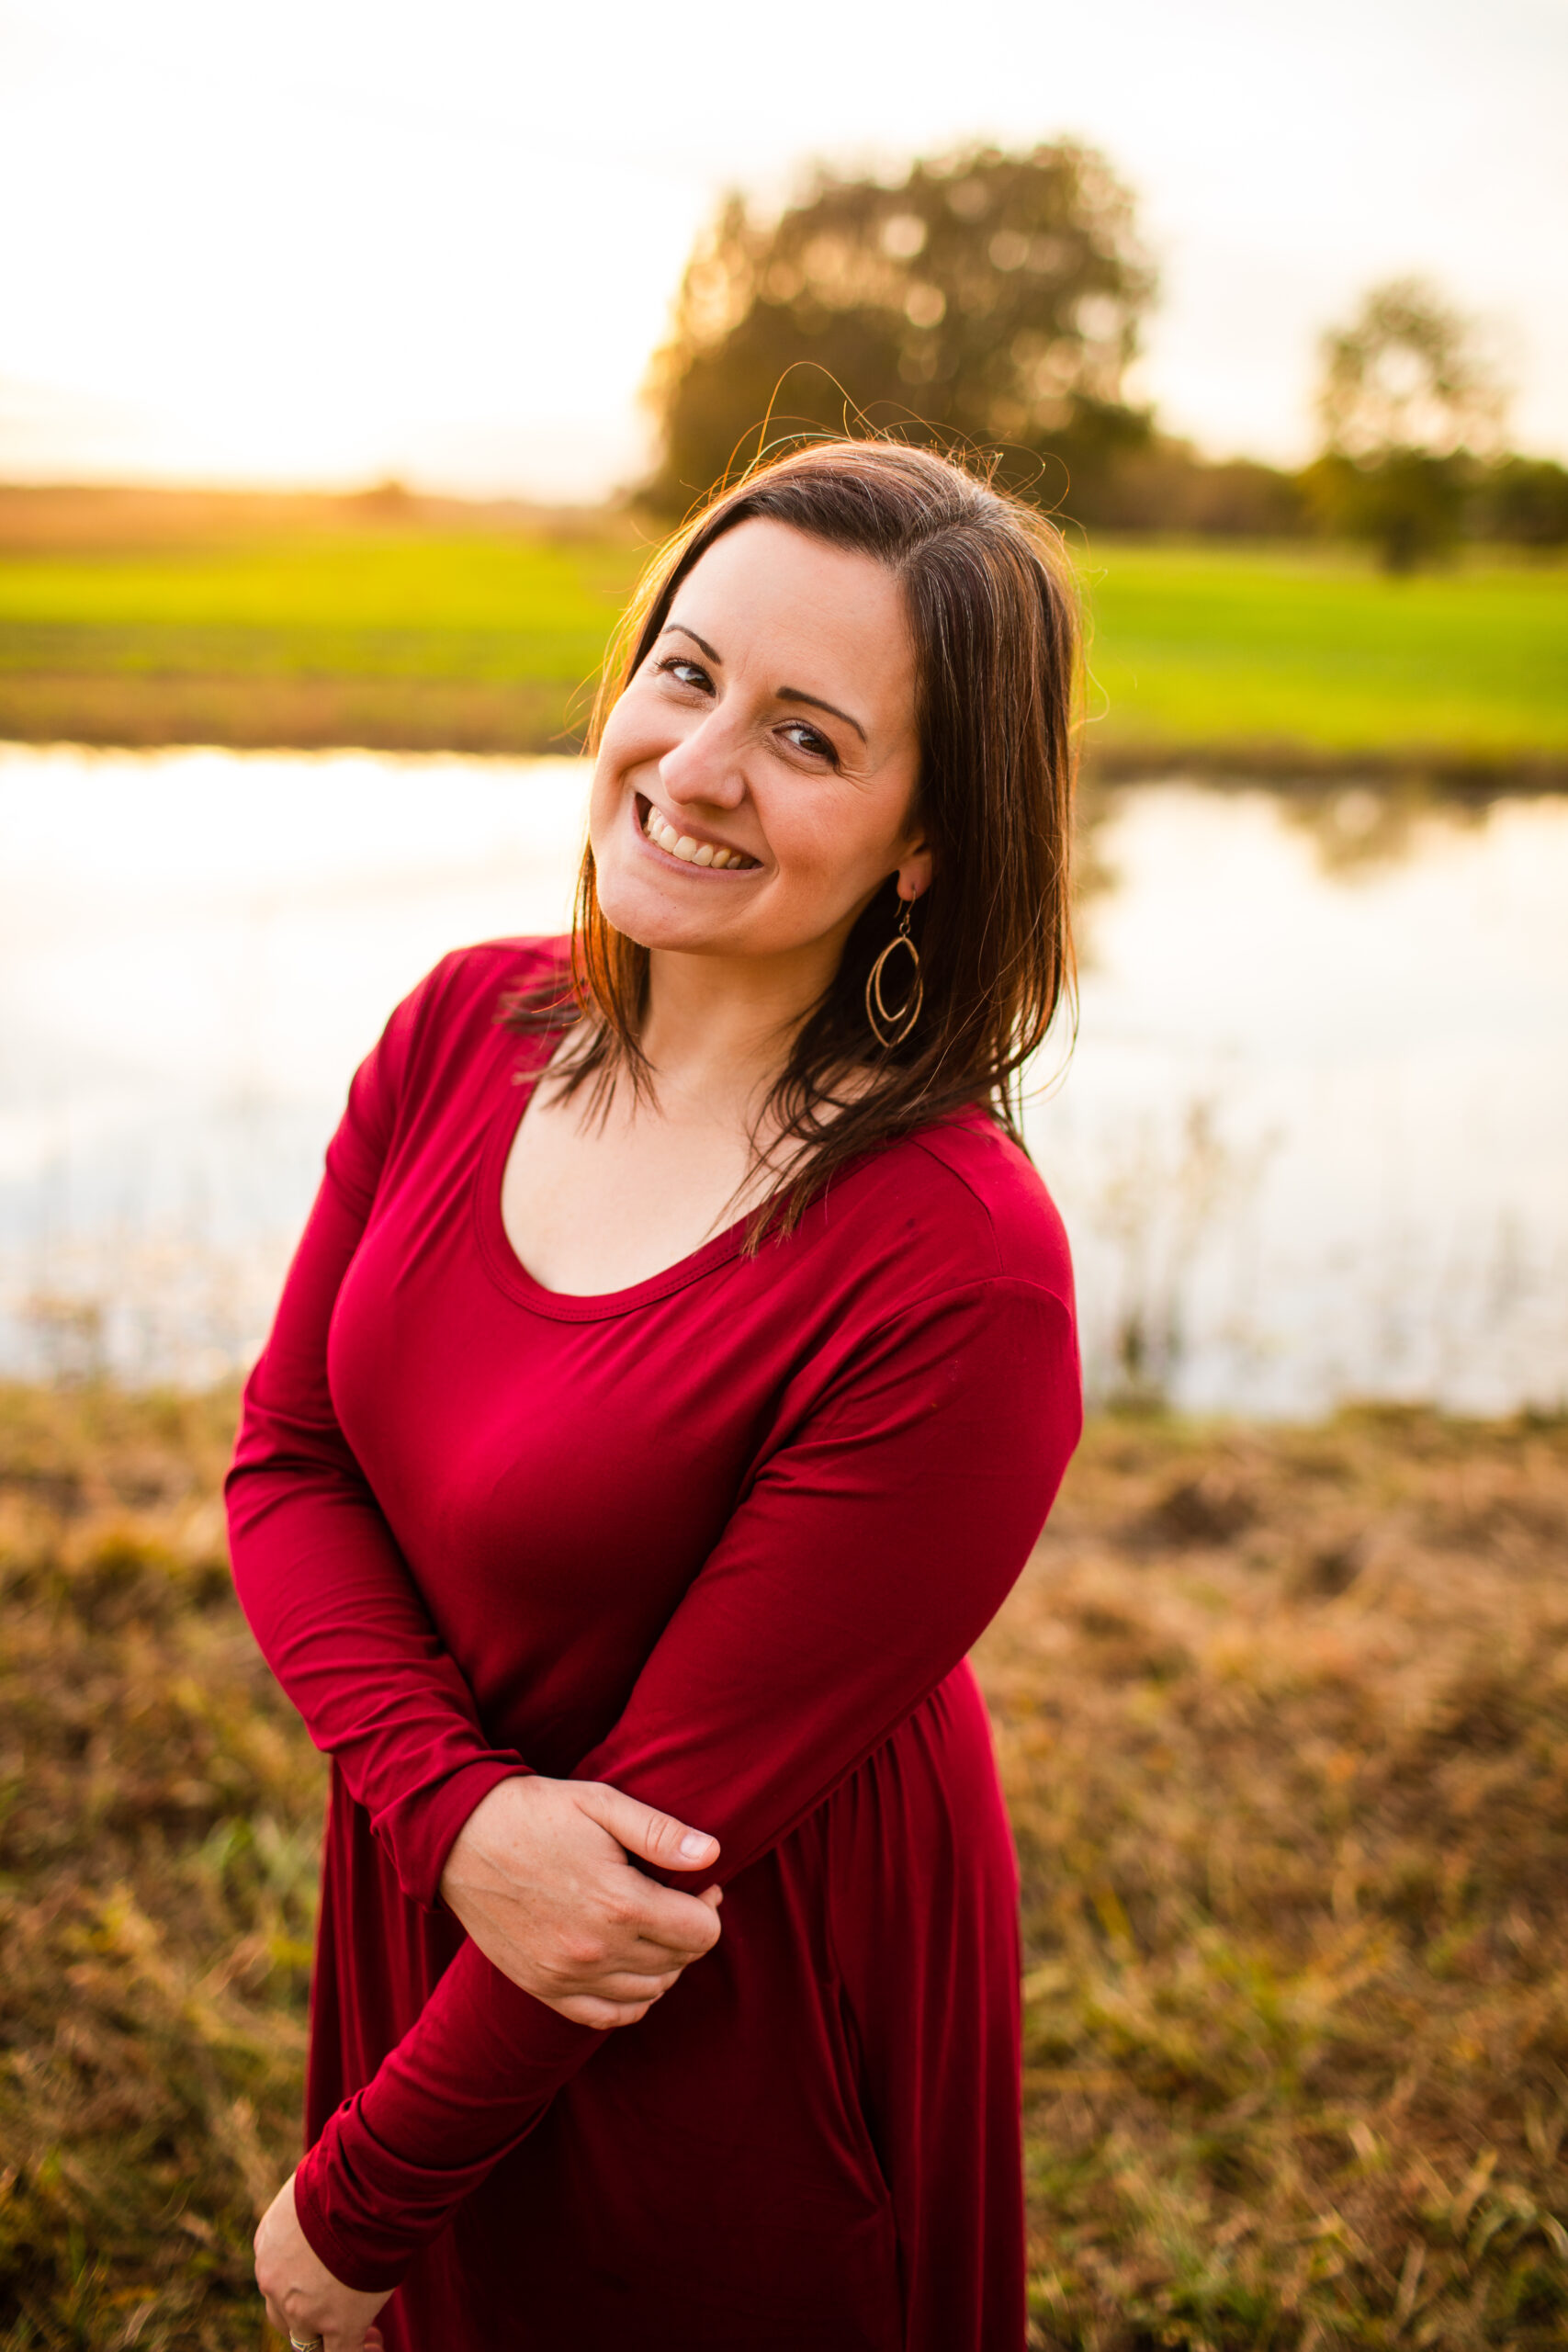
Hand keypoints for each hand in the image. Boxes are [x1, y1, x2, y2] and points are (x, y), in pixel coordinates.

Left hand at [255, 2172, 390, 2350]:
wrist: (365, 2188)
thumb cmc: (350, 2172)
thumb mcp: (314, 2187)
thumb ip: (313, 2210)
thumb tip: (332, 2203)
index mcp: (267, 2244)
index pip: (276, 2278)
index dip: (299, 2285)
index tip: (324, 2282)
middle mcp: (275, 2281)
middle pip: (281, 2314)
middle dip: (308, 2315)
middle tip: (338, 2310)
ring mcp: (304, 2308)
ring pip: (306, 2340)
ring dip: (328, 2338)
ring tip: (362, 2334)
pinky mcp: (338, 2324)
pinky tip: (373, 2344)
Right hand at [439, 1775, 722, 2027]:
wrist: (458, 1837)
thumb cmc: (536, 1812)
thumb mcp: (602, 1804)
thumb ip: (660, 1833)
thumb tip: (712, 1854)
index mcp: (620, 1904)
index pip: (701, 1934)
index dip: (709, 1907)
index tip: (699, 1885)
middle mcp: (596, 1951)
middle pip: (678, 1963)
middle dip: (689, 1931)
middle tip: (678, 1898)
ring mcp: (566, 1976)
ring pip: (648, 1992)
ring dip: (663, 1964)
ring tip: (652, 1927)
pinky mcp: (542, 1988)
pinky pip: (606, 2016)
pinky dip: (630, 1999)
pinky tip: (629, 1968)